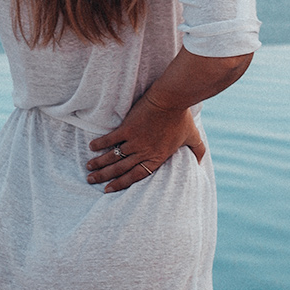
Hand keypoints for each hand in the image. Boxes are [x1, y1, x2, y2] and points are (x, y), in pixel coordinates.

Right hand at [86, 94, 205, 192]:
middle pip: (121, 169)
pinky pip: (111, 139)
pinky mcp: (128, 128)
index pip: (136, 176)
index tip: (109, 189)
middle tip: (91, 181)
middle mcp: (144, 153)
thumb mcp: (194, 137)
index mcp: (157, 158)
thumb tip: (201, 162)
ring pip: (113, 157)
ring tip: (88, 169)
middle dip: (105, 177)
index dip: (121, 184)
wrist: (172, 99)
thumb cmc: (183, 117)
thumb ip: (198, 151)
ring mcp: (135, 141)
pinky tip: (91, 148)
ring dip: (99, 164)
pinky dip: (100, 144)